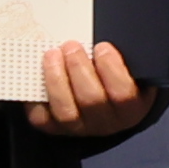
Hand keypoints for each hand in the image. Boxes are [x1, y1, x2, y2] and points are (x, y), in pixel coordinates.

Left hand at [31, 38, 152, 141]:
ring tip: (52, 55)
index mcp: (132, 108)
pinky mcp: (57, 129)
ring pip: (66, 111)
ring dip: (56, 79)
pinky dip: (36, 97)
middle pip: (92, 100)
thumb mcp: (130, 68)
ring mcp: (81, 129)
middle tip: (71, 46)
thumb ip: (125, 57)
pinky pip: (42, 118)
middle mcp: (107, 123)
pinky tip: (37, 76)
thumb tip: (105, 38)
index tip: (102, 47)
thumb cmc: (117, 76)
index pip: (124, 94)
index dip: (111, 69)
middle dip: (78, 68)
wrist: (105, 102)